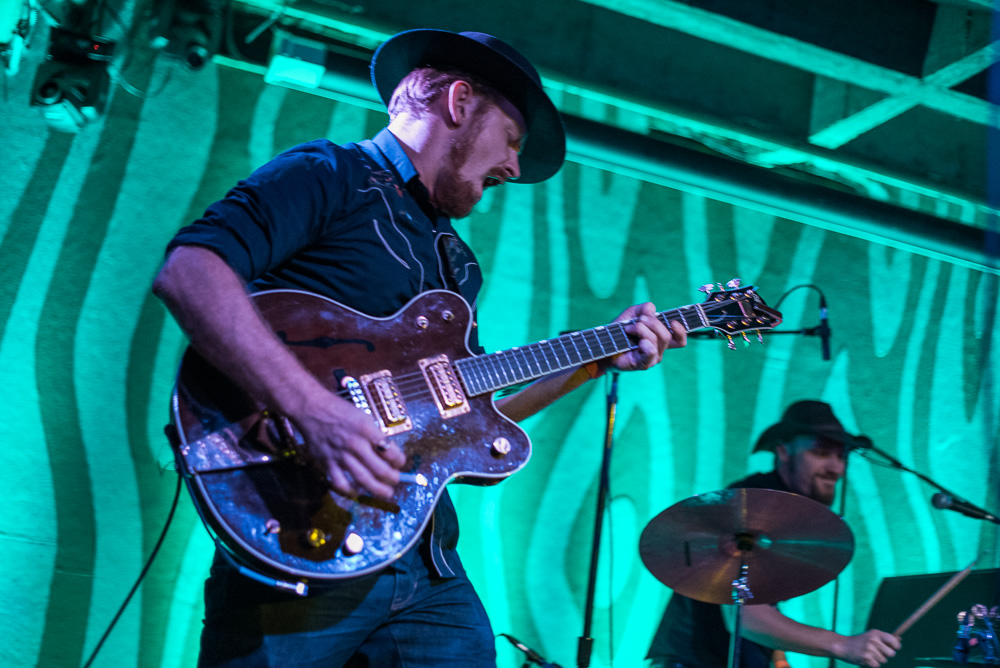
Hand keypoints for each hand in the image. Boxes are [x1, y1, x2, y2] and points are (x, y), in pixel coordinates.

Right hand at [290, 390, 405, 499]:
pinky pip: (340, 482)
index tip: (400, 463)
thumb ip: (374, 435)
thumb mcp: (363, 417)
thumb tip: (387, 452)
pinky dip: (350, 491)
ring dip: (378, 489)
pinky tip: (357, 492)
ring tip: (386, 492)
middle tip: (396, 480)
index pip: (390, 451)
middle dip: (392, 478)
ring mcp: (341, 455)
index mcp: (366, 430)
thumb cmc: (340, 411)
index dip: (399, 460)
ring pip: (363, 479)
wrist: (312, 409)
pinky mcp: (327, 462)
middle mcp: (355, 444)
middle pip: (379, 469)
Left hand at [605, 302, 685, 371]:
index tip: (672, 322)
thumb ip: (644, 309)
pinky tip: (635, 341)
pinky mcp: (644, 364)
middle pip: (667, 335)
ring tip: (629, 329)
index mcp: (659, 339)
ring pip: (658, 340)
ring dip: (642, 329)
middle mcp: (659, 350)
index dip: (681, 331)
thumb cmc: (619, 331)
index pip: (679, 339)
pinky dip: (644, 341)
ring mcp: (652, 358)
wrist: (603, 344)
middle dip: (652, 322)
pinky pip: (651, 351)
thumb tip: (652, 310)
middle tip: (638, 320)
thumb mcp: (632, 314)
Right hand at [832, 630, 899, 666]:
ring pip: (884, 660)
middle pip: (892, 653)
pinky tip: (866, 659)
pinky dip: (873, 664)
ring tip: (869, 654)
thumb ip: (884, 638)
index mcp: (876, 633)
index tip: (893, 648)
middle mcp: (873, 640)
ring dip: (878, 660)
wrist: (842, 646)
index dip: (896, 646)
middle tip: (878, 652)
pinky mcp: (866, 658)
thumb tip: (899, 639)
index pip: (894, 641)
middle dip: (887, 655)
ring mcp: (870, 649)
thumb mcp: (871, 635)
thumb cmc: (859, 641)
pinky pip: (877, 665)